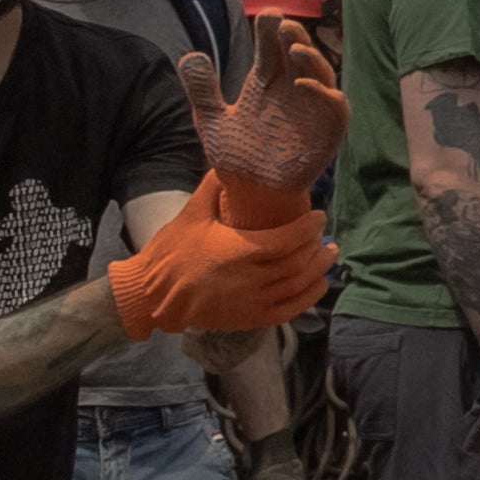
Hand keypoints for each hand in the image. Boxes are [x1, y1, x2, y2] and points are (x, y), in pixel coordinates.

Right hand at [109, 185, 335, 343]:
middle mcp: (250, 279)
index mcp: (238, 251)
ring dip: (318, 269)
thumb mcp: (192, 214)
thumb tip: (231, 160)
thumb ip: (214, 187)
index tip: (319, 216)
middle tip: (323, 233)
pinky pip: (289, 311)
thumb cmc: (171, 252)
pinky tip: (319, 284)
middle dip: (316, 246)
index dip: (309, 228)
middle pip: (298, 262)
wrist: (151, 295)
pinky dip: (309, 297)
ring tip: (328, 253)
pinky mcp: (249, 319)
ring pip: (297, 286)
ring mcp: (251, 302)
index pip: (287, 239)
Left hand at [195, 25, 344, 213]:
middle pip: (299, 53)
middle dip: (294, 37)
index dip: (271, 31)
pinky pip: (335, 106)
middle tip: (283, 25)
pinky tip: (304, 85)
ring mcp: (312, 107)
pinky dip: (325, 93)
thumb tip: (190, 56)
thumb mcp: (212, 120)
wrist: (249, 190)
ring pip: (321, 73)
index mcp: (267, 81)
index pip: (272, 48)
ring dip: (312, 59)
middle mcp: (292, 89)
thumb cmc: (236, 153)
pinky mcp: (326, 129)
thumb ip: (202, 90)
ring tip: (295, 50)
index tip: (267, 16)